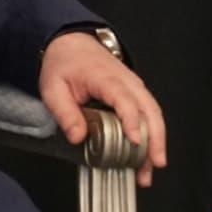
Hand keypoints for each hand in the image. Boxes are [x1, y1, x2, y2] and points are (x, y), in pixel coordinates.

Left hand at [40, 32, 167, 185]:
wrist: (73, 45)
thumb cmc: (65, 65)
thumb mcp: (53, 89)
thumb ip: (65, 114)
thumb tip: (78, 137)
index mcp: (106, 78)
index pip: (125, 100)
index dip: (132, 121)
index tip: (135, 141)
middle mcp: (127, 81)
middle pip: (150, 109)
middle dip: (156, 138)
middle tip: (154, 163)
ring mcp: (134, 86)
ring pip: (154, 113)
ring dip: (158, 140)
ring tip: (153, 166)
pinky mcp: (136, 93)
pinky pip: (150, 113)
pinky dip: (154, 133)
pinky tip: (149, 153)